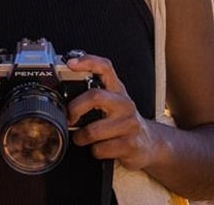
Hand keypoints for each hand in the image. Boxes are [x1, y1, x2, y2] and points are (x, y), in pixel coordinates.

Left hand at [66, 55, 158, 170]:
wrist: (150, 144)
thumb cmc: (123, 122)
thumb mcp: (112, 103)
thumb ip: (93, 95)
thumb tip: (63, 96)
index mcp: (117, 90)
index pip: (105, 67)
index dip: (87, 62)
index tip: (70, 63)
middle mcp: (124, 104)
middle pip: (95, 97)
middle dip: (75, 109)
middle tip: (69, 118)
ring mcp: (128, 124)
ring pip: (93, 131)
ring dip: (81, 138)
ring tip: (83, 138)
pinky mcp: (129, 144)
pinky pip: (100, 149)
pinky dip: (94, 151)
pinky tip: (101, 148)